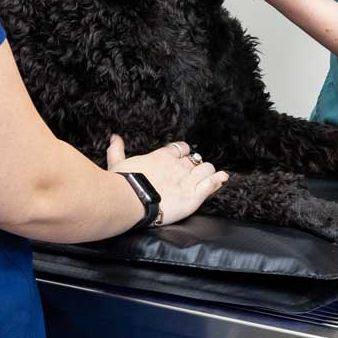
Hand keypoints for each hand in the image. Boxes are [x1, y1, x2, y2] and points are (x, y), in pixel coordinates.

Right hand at [106, 134, 227, 226]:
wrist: (129, 200)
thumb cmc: (122, 183)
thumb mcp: (117, 163)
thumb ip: (117, 149)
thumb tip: (115, 137)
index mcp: (162, 156)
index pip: (181, 149)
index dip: (183, 153)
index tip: (182, 158)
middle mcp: (177, 166)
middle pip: (195, 160)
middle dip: (195, 166)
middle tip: (194, 173)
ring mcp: (187, 180)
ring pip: (206, 169)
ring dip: (208, 172)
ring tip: (209, 176)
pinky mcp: (194, 195)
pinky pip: (212, 183)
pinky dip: (218, 180)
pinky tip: (222, 179)